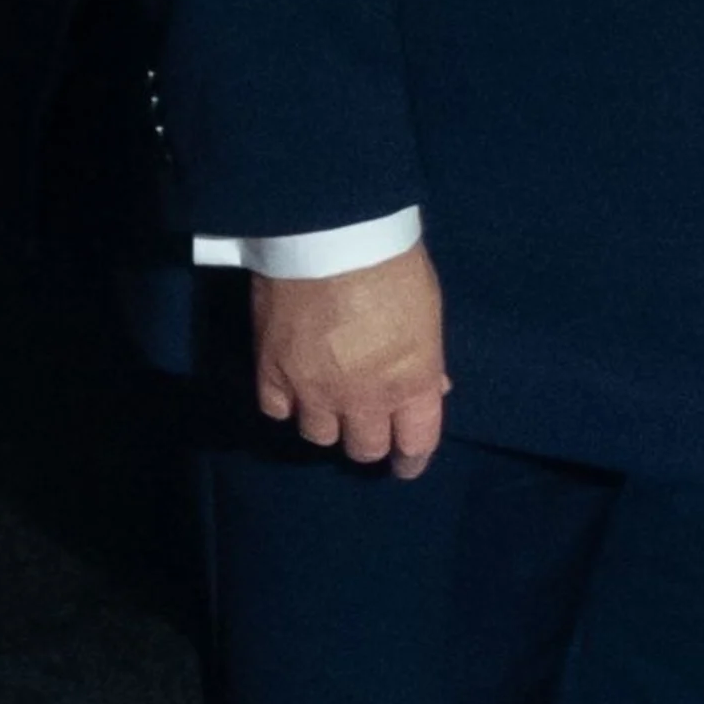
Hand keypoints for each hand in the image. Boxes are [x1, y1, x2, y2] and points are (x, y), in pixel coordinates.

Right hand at [252, 243, 449, 472]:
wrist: (328, 238)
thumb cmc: (393, 267)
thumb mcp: (428, 316)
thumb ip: (426, 360)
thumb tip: (433, 386)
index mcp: (410, 384)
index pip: (414, 445)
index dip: (411, 460)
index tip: (407, 465)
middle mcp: (362, 399)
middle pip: (363, 448)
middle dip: (370, 442)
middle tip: (369, 433)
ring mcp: (312, 390)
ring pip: (318, 436)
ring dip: (329, 424)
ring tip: (331, 407)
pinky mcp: (270, 373)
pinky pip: (276, 411)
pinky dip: (287, 406)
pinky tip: (294, 393)